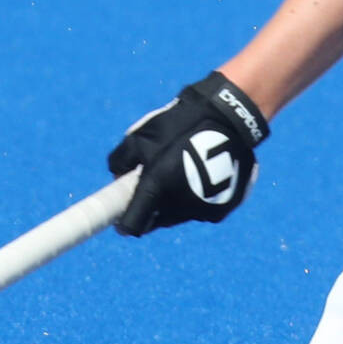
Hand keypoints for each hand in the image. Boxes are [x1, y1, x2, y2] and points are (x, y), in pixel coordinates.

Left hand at [106, 71, 267, 235]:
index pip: (133, 225)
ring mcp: (202, 210)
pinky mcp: (221, 210)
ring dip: (174, 203)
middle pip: (157, 221)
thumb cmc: (178, 124)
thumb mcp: (140, 136)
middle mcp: (179, 205)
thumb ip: (120, 161)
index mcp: (156, 188)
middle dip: (151, 208)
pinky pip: (200, 211)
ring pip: (179, 216)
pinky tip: (199, 176)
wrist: (226, 118)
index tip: (121, 220)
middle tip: (153, 185)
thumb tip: (116, 176)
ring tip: (180, 174)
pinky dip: (195, 200)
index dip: (124, 224)